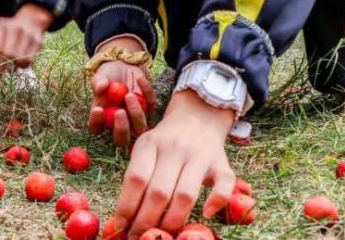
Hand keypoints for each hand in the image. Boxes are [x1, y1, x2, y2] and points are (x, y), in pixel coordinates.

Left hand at [0, 3, 51, 73]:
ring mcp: (28, 33)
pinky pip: (29, 61)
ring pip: (19, 59)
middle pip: (7, 53)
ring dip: (13, 67)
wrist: (30, 20)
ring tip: (10, 68)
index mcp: (0, 24)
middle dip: (2, 67)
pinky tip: (19, 64)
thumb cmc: (6, 34)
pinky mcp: (38, 41)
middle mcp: (14, 27)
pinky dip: (23, 66)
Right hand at [88, 38, 155, 147]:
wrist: (123, 65)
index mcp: (102, 118)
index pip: (96, 128)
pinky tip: (139, 78)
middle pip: (121, 139)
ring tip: (129, 95)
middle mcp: (119, 124)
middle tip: (120, 112)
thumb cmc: (108, 75)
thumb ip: (99, 82)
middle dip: (121, 129)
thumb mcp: (101, 75)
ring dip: (136, 114)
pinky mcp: (149, 108)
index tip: (98, 109)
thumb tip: (100, 87)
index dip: (97, 122)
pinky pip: (150, 104)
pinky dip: (146, 91)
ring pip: (139, 129)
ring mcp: (135, 119)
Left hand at [111, 90, 235, 238]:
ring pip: (186, 193)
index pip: (136, 178)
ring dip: (172, 221)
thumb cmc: (164, 143)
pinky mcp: (222, 162)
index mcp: (149, 144)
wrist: (196, 117)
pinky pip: (223, 183)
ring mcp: (199, 155)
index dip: (127, 206)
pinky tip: (205, 215)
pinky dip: (217, 201)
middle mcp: (174, 148)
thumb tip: (122, 218)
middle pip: (159, 191)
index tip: (120, 226)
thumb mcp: (145, 149)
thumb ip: (137, 177)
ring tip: (163, 237)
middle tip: (138, 238)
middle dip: (146, 221)